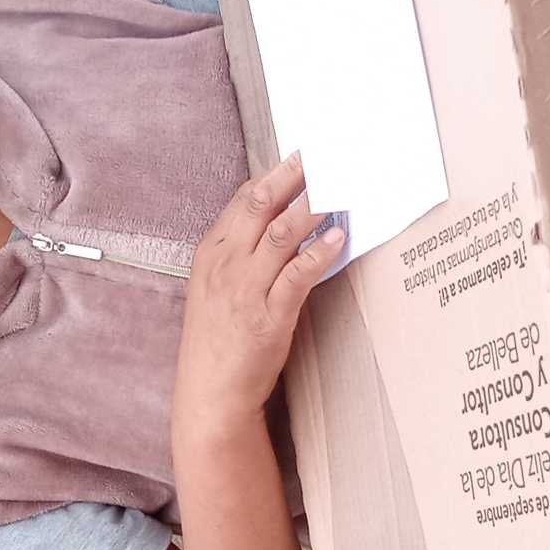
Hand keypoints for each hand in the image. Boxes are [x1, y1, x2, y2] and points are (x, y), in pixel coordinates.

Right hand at [175, 151, 343, 437]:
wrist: (210, 393)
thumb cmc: (217, 341)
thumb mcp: (216, 289)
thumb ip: (241, 254)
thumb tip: (280, 222)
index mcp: (212, 253)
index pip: (244, 200)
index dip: (275, 174)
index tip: (302, 156)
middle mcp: (227, 264)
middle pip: (263, 205)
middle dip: (296, 176)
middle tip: (326, 156)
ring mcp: (246, 289)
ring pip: (283, 233)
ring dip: (314, 206)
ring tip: (340, 188)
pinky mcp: (269, 316)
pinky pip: (298, 275)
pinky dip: (319, 253)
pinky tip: (338, 238)